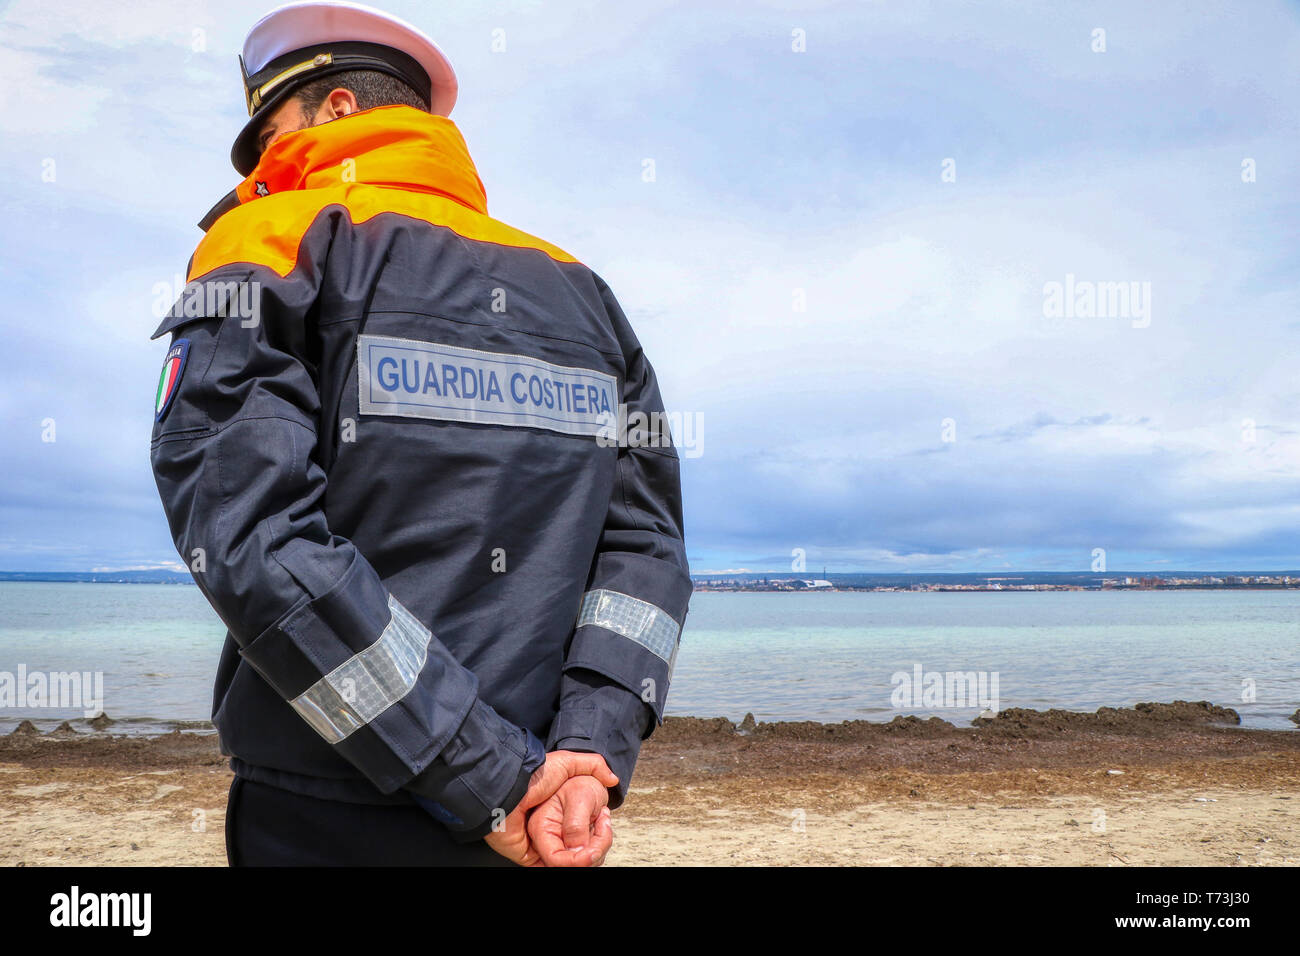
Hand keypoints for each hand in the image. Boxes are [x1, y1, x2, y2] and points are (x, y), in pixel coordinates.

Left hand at [483, 750, 616, 865]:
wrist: (506, 787)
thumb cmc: (534, 774)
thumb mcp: (566, 762)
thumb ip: (592, 765)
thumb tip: (612, 780)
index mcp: (560, 812)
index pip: (585, 829)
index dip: (599, 829)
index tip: (603, 819)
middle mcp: (553, 830)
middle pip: (581, 848)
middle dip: (596, 845)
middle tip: (601, 832)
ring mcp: (543, 845)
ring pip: (572, 861)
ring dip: (586, 857)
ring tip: (592, 846)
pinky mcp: (533, 858)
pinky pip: (555, 867)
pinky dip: (571, 866)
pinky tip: (582, 857)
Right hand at [527, 774, 612, 866]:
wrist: (587, 779)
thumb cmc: (580, 782)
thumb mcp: (580, 798)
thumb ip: (575, 826)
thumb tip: (576, 851)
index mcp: (541, 827)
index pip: (554, 859)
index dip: (577, 860)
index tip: (595, 850)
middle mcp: (548, 839)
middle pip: (568, 864)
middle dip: (592, 851)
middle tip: (603, 825)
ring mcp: (561, 843)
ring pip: (582, 863)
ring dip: (600, 845)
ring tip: (602, 819)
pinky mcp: (573, 845)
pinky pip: (588, 858)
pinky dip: (600, 844)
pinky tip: (601, 825)